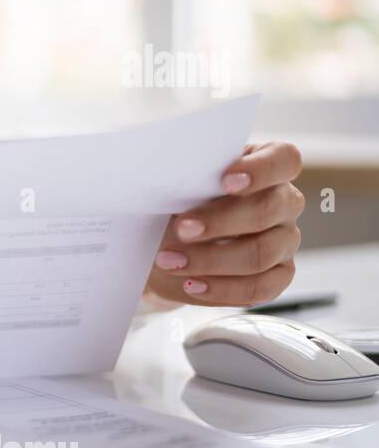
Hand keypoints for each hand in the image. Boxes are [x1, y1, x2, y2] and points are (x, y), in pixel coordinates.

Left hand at [146, 141, 304, 307]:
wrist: (163, 248)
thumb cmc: (174, 206)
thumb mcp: (176, 188)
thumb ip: (187, 181)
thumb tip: (172, 181)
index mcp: (265, 166)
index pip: (284, 159)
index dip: (261, 170)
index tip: (225, 181)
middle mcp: (283, 202)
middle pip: (270, 210)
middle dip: (221, 221)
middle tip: (182, 229)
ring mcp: (285, 240)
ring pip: (262, 252)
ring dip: (211, 259)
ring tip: (171, 261)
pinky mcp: (278, 275)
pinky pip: (261, 287)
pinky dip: (222, 288)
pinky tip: (192, 284)